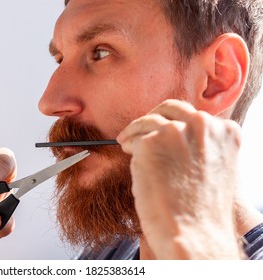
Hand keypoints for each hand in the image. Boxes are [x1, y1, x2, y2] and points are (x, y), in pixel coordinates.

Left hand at [117, 100, 241, 258]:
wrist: (193, 234)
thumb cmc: (201, 210)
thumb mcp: (213, 168)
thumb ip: (200, 146)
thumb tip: (172, 137)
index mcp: (225, 132)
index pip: (193, 116)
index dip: (174, 122)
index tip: (162, 127)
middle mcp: (203, 125)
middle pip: (169, 108)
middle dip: (153, 117)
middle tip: (141, 128)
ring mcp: (176, 132)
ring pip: (147, 121)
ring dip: (135, 131)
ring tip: (127, 141)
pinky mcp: (151, 142)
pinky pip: (133, 137)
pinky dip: (128, 143)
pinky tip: (126, 152)